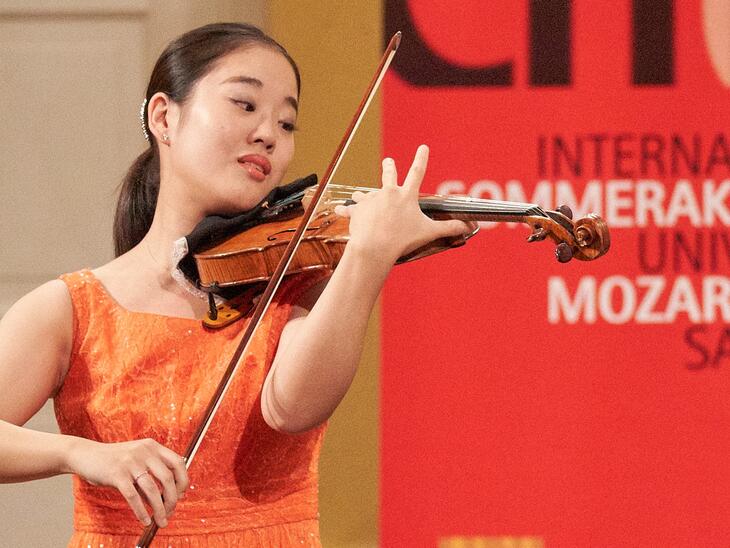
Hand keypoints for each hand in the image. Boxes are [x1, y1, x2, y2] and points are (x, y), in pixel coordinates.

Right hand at [66, 437, 188, 527]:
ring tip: (161, 521)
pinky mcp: (117, 474)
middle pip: (168, 478)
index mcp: (152, 446)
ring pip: (152, 490)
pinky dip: (141, 511)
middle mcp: (144, 452)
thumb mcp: (136, 461)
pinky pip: (133, 496)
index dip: (183, 480)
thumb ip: (151, 475)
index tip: (181, 495)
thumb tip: (168, 499)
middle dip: (172, 499)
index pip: (177, 463)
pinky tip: (145, 520)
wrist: (86, 455)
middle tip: (170, 512)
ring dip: (159, 509)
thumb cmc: (114, 461)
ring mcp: (130, 462)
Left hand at [334, 144, 469, 264]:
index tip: (422, 147)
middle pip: (388, 175)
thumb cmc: (402, 240)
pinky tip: (339, 210)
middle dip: (389, 167)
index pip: (417, 172)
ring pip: (367, 194)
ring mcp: (372, 200)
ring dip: (365, 195)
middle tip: (388, 162)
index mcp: (406, 196)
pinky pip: (350, 209)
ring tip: (361, 196)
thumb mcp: (428, 233)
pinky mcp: (358, 210)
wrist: (375, 246)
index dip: (421, 159)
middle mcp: (388, 193)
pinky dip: (346, 211)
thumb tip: (469, 227)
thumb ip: (449, 228)